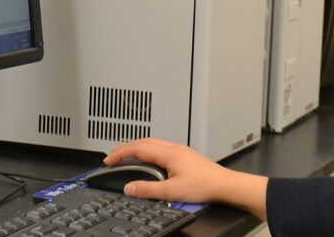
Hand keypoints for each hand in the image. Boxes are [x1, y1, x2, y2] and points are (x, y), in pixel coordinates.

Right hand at [105, 138, 268, 219]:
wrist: (225, 185)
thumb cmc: (205, 185)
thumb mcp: (172, 191)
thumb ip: (148, 190)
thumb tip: (130, 187)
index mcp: (168, 153)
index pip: (137, 148)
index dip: (120, 153)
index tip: (108, 160)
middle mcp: (173, 148)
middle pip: (143, 142)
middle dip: (125, 148)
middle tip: (113, 156)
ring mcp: (180, 150)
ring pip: (152, 143)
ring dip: (137, 148)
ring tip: (127, 156)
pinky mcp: (185, 155)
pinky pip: (160, 147)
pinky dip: (148, 151)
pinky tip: (149, 159)